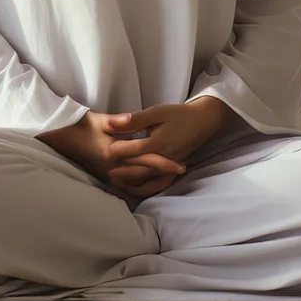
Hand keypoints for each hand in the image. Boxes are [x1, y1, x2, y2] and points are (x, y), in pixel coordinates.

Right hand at [37, 111, 187, 197]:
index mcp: (113, 152)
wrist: (59, 138)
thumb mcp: (99, 119)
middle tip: (181, 170)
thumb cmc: (79, 126)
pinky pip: (126, 188)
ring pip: (137, 185)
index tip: (180, 165)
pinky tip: (149, 185)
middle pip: (144, 174)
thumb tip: (132, 118)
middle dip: (164, 174)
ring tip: (169, 179)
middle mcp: (111, 168)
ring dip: (154, 183)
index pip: (144, 159)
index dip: (164, 162)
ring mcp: (107, 175)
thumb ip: (119, 121)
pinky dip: (140, 188)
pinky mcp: (104, 178)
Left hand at [103, 98, 230, 189]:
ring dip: (125, 182)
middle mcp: (162, 160)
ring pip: (142, 182)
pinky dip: (141, 188)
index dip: (111, 150)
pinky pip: (154, 186)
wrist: (203, 122)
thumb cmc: (179, 114)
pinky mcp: (171, 172)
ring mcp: (168, 169)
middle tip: (97, 166)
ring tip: (108, 178)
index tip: (96, 148)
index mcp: (157, 144)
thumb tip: (110, 124)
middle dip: (114, 168)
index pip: (128, 151)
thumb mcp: (156, 112)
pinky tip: (129, 186)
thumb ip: (133, 120)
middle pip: (133, 171)